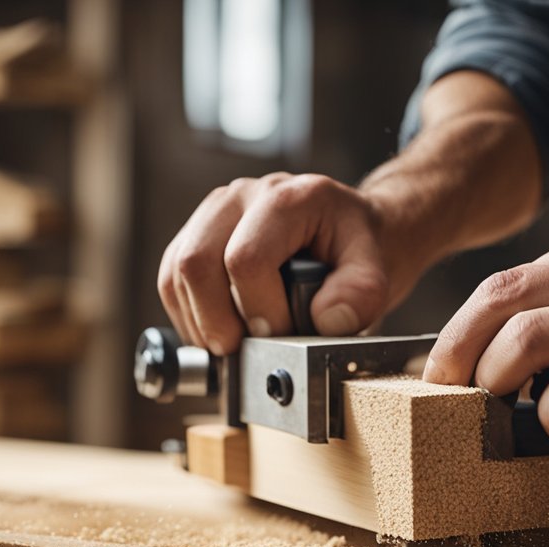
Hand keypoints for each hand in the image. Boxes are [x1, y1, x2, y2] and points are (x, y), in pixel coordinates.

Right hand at [157, 173, 390, 353]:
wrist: (349, 232)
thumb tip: (326, 320)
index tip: (280, 335)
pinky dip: (189, 315)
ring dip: (200, 322)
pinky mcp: (196, 233)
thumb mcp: (377, 271)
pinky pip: (171, 279)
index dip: (258, 310)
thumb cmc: (358, 251)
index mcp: (288, 198)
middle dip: (217, 320)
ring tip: (236, 342)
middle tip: (245, 349)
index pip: (246, 259)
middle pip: (196, 262)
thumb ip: (361, 295)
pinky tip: (219, 330)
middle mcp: (242, 195)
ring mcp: (214, 212)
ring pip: (176, 273)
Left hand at [422, 246, 548, 449]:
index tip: (440, 378)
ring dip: (507, 389)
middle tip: (469, 403)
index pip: (496, 289)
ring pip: (530, 340)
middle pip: (503, 307)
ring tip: (516, 417)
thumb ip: (521, 333)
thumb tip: (450, 371)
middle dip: (471, 363)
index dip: (456, 338)